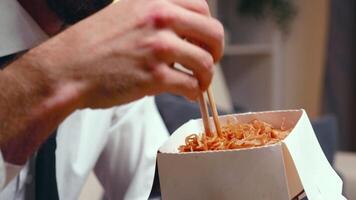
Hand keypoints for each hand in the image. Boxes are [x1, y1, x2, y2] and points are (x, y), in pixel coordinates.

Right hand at [28, 0, 223, 107]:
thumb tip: (185, 32)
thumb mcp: (126, 14)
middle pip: (213, 33)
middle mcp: (160, 19)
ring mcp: (158, 47)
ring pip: (205, 62)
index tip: (205, 42)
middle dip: (217, 52)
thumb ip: (157, 16)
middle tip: (210, 63)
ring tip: (199, 83)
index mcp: (154, 1)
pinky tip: (187, 93)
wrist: (67, 68)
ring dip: (206, 77)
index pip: (202, 9)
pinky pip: (190, 85)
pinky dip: (193, 92)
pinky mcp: (154, 76)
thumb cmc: (93, 44)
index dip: (208, 29)